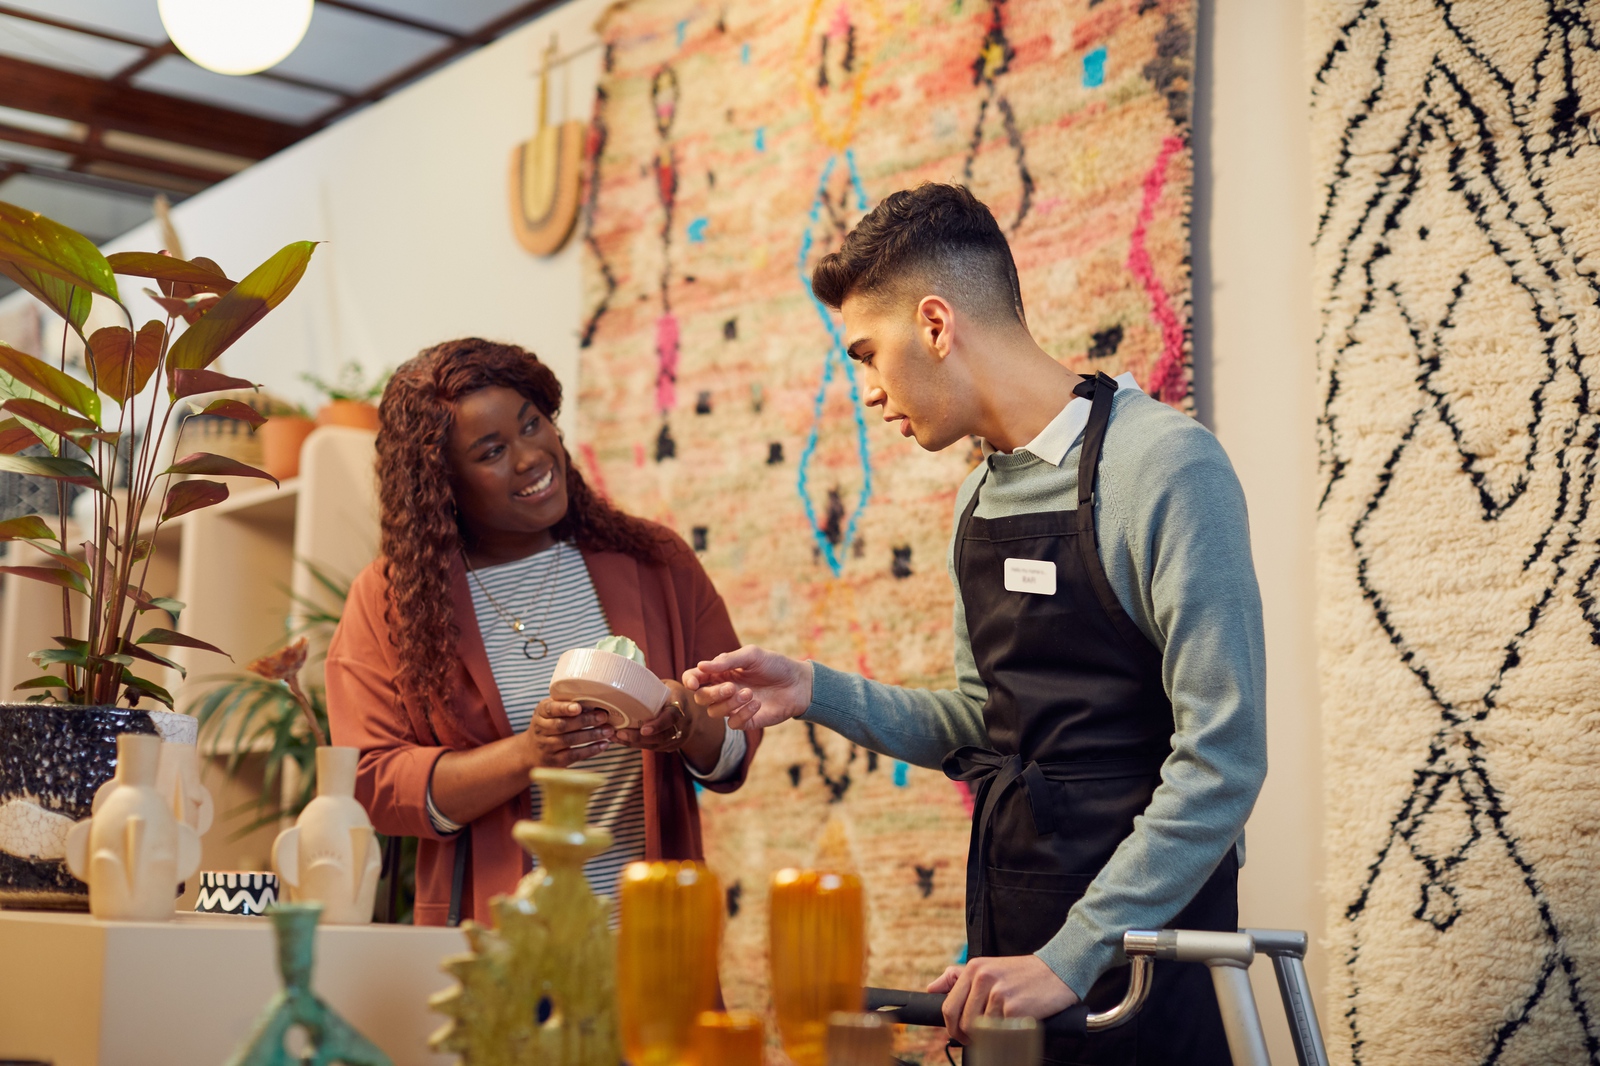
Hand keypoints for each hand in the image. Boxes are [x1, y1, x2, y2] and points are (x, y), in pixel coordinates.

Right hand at [526, 697, 613, 767]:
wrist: (532, 752)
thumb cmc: (548, 725)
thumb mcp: (550, 711)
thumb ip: (565, 704)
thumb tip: (594, 698)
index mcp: (541, 713)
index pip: (550, 709)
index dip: (564, 708)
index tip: (578, 707)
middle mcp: (541, 729)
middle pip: (563, 725)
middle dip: (585, 721)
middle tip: (603, 716)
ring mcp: (547, 746)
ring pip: (570, 741)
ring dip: (592, 735)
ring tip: (608, 730)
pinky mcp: (555, 761)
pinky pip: (574, 755)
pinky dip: (591, 750)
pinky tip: (603, 745)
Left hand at [616, 680, 692, 752]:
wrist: (693, 711)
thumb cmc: (674, 694)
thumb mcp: (667, 685)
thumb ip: (652, 686)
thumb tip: (624, 681)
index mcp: (681, 704)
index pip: (673, 716)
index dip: (658, 724)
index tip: (643, 729)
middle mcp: (683, 723)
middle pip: (663, 736)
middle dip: (639, 737)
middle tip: (620, 733)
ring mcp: (679, 736)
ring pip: (657, 745)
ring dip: (634, 743)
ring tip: (616, 737)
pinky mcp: (672, 745)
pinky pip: (654, 748)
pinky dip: (637, 745)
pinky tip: (623, 740)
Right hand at [681, 645, 812, 728]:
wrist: (798, 683)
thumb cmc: (775, 665)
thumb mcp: (752, 655)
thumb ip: (727, 660)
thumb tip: (701, 666)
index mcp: (721, 673)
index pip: (695, 678)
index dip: (690, 680)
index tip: (694, 682)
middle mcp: (723, 690)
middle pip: (701, 697)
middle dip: (713, 693)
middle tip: (732, 687)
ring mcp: (734, 707)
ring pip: (714, 712)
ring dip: (729, 703)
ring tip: (750, 693)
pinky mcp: (746, 721)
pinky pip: (733, 724)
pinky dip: (742, 714)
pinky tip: (757, 704)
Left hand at [929, 955, 1079, 1044]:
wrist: (1059, 969)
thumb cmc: (1024, 974)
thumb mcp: (988, 967)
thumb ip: (957, 977)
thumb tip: (932, 988)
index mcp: (974, 968)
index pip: (948, 1006)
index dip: (952, 1026)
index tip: (961, 1032)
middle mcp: (984, 978)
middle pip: (962, 1022)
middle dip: (968, 1036)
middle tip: (980, 1039)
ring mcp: (999, 994)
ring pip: (980, 1030)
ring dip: (988, 1037)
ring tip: (1000, 1030)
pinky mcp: (1015, 1008)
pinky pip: (999, 1033)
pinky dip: (1005, 1036)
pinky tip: (1013, 1028)